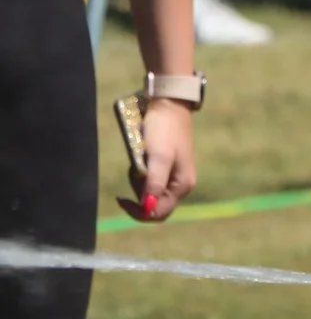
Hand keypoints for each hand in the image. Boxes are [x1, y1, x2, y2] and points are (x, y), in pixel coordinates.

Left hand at [116, 98, 196, 221]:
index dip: (138, 211)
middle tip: (132, 172)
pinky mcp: (168, 167)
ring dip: (138, 182)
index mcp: (182, 185)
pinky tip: (141, 157)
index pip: (158, 213)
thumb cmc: (164, 130)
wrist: (169, 105)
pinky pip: (151, 180)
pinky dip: (141, 173)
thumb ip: (154, 184)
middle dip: (138, 195)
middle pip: (154, 205)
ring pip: (151, 193)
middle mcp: (181, 185)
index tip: (121, 198)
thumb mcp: (158, 157)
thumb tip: (147, 209)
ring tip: (137, 160)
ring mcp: (175, 176)